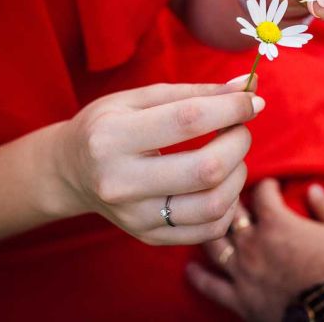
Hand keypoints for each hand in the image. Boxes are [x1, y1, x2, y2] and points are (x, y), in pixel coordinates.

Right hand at [49, 78, 263, 244]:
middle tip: (239, 128)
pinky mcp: (149, 237)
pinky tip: (221, 184)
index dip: (231, 108)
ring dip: (238, 175)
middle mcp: (120, 182)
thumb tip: (249, 85)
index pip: (188, 120)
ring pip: (214, 204)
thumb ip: (197, 92)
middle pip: (207, 169)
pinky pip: (210, 229)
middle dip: (238, 142)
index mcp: (111, 137)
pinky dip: (229, 204)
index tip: (252, 100)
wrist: (71, 172)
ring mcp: (135, 217)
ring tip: (231, 156)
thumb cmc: (109, 125)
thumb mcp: (141, 98)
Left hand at [187, 179, 323, 321]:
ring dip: (211, 231)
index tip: (271, 185)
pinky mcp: (239, 298)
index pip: (261, 191)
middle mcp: (252, 243)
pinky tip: (189, 269)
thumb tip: (313, 189)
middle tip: (237, 200)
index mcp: (276, 222)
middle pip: (232, 214)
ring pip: (214, 245)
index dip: (266, 184)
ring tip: (208, 224)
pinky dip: (199, 277)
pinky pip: (211, 286)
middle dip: (234, 203)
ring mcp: (242, 272)